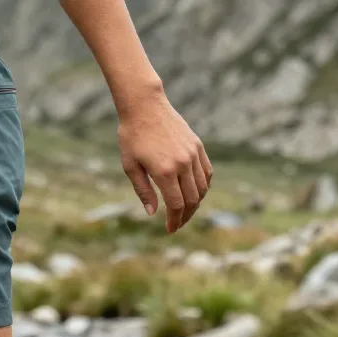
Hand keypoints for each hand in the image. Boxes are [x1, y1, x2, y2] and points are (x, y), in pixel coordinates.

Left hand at [117, 92, 211, 232]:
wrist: (145, 107)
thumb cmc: (132, 137)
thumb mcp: (130, 166)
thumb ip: (143, 191)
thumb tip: (152, 213)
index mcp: (164, 171)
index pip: (176, 204)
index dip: (175, 220)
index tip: (170, 229)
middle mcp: (183, 163)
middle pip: (192, 199)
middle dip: (186, 216)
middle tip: (177, 225)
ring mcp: (193, 154)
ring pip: (202, 188)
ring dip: (196, 203)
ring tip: (185, 212)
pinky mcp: (198, 146)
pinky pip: (206, 172)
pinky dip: (203, 186)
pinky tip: (195, 193)